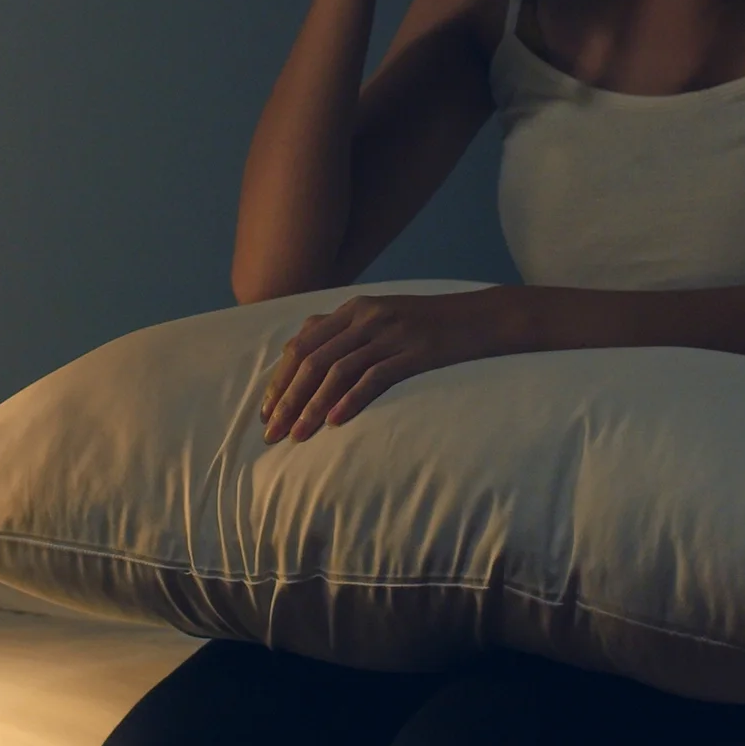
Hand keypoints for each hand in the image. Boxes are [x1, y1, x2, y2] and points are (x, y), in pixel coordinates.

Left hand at [259, 290, 498, 442]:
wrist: (478, 317)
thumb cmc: (426, 323)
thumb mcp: (380, 315)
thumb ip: (342, 330)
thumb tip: (299, 350)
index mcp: (353, 310)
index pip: (301, 345)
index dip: (279, 380)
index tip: (266, 411)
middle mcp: (366, 318)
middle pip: (312, 360)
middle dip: (287, 399)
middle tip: (271, 433)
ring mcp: (389, 334)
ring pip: (338, 371)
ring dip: (313, 407)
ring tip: (297, 436)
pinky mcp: (414, 352)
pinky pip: (375, 377)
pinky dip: (351, 399)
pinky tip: (336, 421)